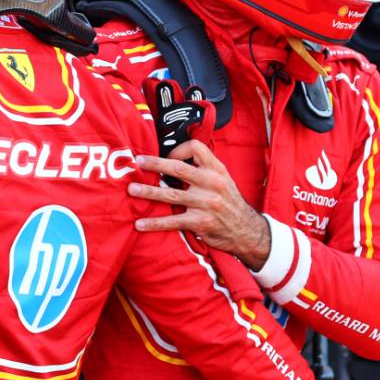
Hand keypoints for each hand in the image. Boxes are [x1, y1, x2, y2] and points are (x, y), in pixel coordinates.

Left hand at [130, 140, 270, 269]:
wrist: (247, 231)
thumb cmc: (229, 203)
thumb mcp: (223, 180)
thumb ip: (203, 169)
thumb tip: (173, 160)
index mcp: (217, 170)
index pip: (196, 148)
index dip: (178, 149)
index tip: (167, 156)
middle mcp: (212, 184)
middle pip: (178, 169)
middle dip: (155, 164)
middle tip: (138, 164)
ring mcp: (206, 204)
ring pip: (171, 195)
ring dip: (148, 193)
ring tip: (132, 191)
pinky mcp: (200, 223)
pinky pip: (172, 221)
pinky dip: (154, 223)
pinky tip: (140, 224)